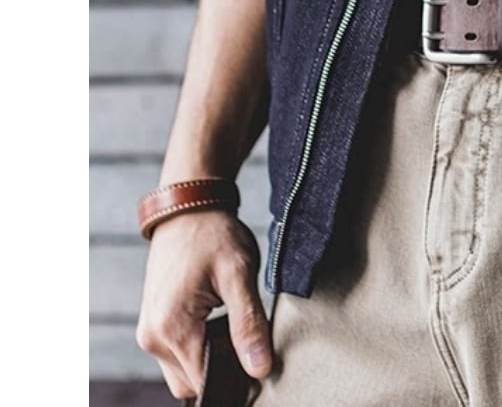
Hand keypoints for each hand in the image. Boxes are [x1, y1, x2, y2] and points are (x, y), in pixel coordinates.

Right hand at [136, 210, 271, 398]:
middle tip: (248, 337)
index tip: (259, 359)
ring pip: (183, 373)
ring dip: (209, 359)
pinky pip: (177, 355)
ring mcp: (149, 333)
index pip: (206, 382)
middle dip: (222, 369)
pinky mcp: (152, 325)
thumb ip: (248, 324)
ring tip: (231, 322)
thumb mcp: (239, 273)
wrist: (188, 208)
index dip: (236, 377)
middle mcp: (152, 338)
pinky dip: (198, 348)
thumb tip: (260, 368)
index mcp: (172, 329)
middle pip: (192, 384)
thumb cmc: (214, 235)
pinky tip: (217, 320)